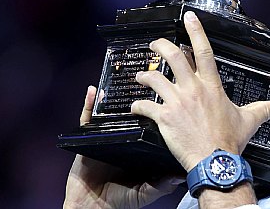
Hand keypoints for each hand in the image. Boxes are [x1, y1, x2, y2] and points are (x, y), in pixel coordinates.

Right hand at [64, 86, 182, 208]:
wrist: (94, 207)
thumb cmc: (121, 198)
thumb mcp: (147, 190)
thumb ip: (163, 182)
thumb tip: (181, 174)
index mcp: (140, 145)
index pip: (152, 121)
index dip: (160, 108)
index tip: (171, 92)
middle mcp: (126, 135)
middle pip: (134, 110)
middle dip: (142, 93)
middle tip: (150, 74)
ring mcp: (108, 135)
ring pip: (112, 110)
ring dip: (117, 93)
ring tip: (126, 74)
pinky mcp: (89, 139)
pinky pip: (87, 118)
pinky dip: (90, 104)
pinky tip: (95, 91)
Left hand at [131, 10, 269, 171]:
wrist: (214, 160)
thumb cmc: (229, 141)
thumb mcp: (249, 121)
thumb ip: (264, 109)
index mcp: (211, 86)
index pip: (204, 51)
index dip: (196, 31)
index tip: (189, 17)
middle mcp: (192, 89)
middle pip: (173, 57)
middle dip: (160, 46)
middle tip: (155, 44)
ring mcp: (176, 102)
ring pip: (154, 78)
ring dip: (144, 75)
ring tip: (141, 76)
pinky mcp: (164, 117)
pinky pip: (145, 106)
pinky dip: (137, 105)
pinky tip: (135, 107)